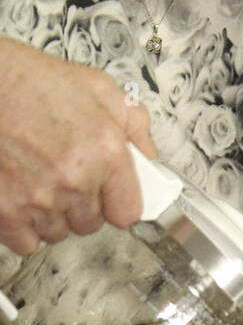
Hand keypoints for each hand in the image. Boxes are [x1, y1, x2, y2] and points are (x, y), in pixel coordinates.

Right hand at [0, 37, 154, 253]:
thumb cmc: (32, 82)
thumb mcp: (99, 88)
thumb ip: (134, 124)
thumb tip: (147, 157)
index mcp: (105, 151)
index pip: (128, 212)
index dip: (116, 203)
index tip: (108, 195)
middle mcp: (74, 179)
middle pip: (90, 223)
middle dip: (81, 204)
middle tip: (64, 174)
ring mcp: (38, 198)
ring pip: (57, 232)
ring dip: (51, 214)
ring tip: (39, 179)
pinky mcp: (5, 212)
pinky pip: (26, 242)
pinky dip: (22, 227)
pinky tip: (21, 196)